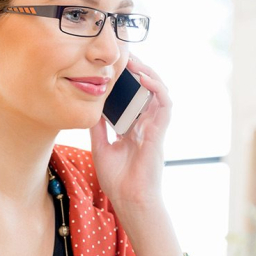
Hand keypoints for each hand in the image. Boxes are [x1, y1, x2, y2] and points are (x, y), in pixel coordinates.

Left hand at [90, 56, 171, 210]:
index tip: (114, 67)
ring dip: (149, 74)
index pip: (132, 99)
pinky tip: (145, 78)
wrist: (130, 200)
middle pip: (146, 91)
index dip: (126, 82)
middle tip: (125, 55)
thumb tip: (90, 108)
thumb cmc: (118, 180)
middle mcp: (145, 126)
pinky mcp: (159, 133)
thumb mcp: (101, 148)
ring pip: (158, 93)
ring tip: (135, 60)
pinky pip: (164, 105)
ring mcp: (154, 128)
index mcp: (132, 130)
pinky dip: (157, 89)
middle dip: (138, 71)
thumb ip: (98, 128)